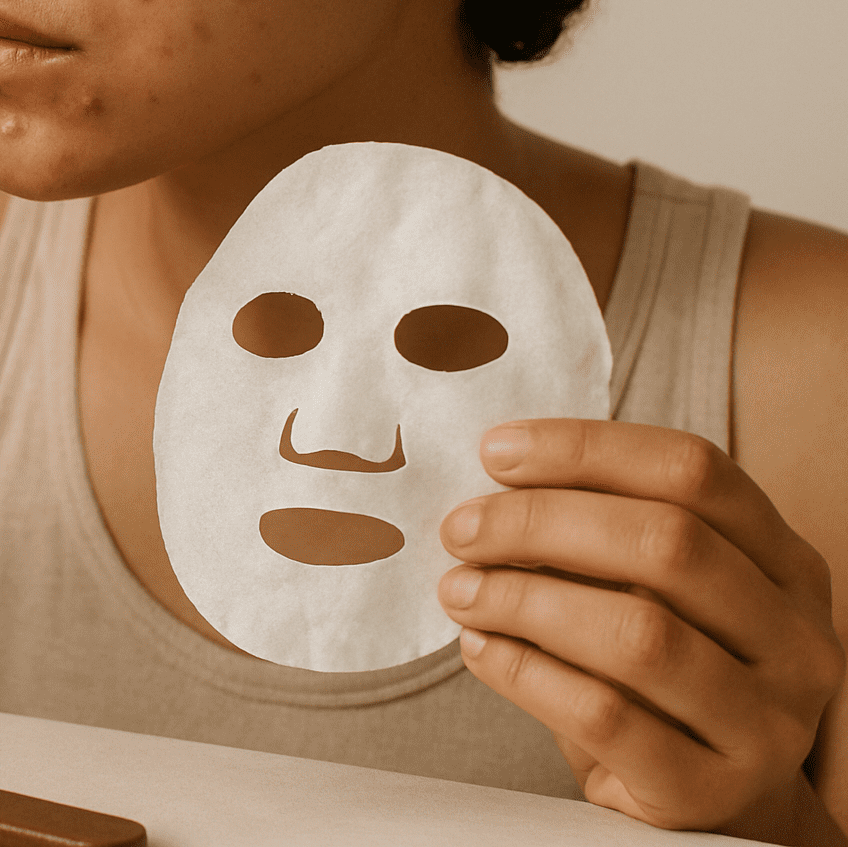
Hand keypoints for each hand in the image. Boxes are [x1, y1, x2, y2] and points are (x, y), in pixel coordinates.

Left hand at [437, 419, 844, 836]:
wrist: (713, 806)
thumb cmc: (662, 679)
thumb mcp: (656, 595)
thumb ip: (601, 536)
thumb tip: (494, 490)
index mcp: (785, 564)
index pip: (694, 471)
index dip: (587, 450)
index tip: (496, 451)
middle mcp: (796, 639)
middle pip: (666, 543)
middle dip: (541, 523)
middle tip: (461, 529)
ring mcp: (766, 722)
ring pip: (638, 634)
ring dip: (524, 600)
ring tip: (459, 591)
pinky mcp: (710, 791)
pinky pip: (604, 715)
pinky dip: (525, 672)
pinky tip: (479, 650)